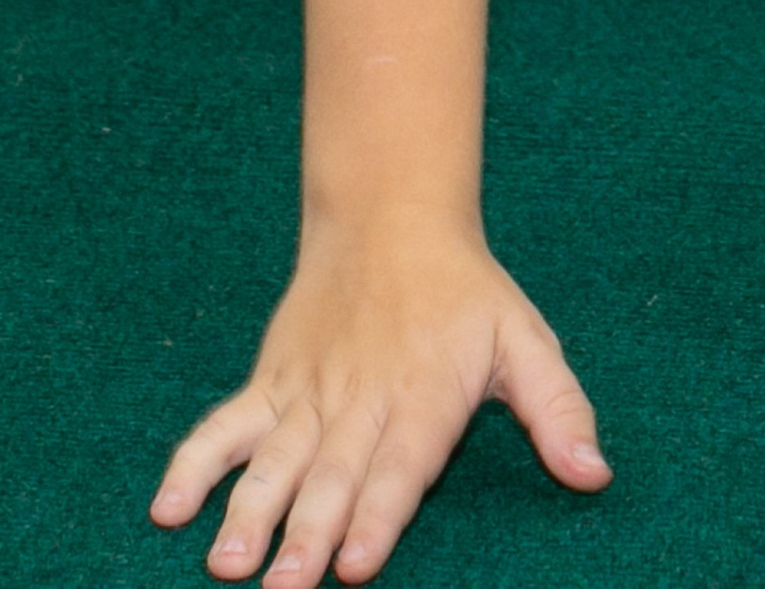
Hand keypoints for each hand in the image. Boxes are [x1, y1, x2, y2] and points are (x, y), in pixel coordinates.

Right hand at [151, 218, 608, 583]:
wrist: (391, 213)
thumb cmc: (466, 291)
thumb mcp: (524, 339)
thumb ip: (559, 409)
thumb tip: (595, 474)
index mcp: (425, 394)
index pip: (399, 466)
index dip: (377, 515)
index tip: (356, 565)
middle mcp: (362, 397)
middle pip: (331, 474)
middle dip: (307, 535)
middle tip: (284, 588)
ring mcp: (309, 391)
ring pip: (274, 458)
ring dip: (249, 511)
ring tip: (227, 562)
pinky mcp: (272, 381)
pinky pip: (226, 425)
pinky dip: (194, 463)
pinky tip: (168, 508)